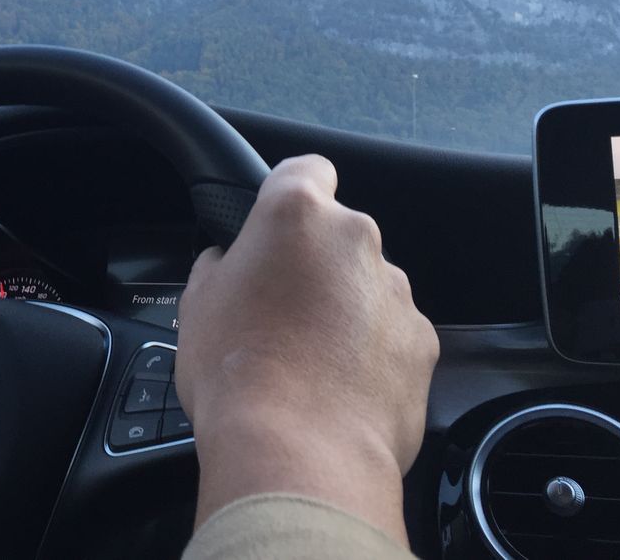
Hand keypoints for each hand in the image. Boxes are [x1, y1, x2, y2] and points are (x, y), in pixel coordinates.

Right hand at [176, 155, 438, 543]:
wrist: (297, 452)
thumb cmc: (239, 372)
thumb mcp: (197, 304)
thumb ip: (221, 266)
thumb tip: (230, 265)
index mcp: (296, 214)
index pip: (306, 168)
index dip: (290, 191)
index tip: (278, 223)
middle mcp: (355, 240)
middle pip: (336, 236)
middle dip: (314, 265)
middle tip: (279, 312)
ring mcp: (396, 291)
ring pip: (366, 286)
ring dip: (343, 310)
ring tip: (307, 361)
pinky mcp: (423, 341)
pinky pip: (392, 333)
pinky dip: (371, 352)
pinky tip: (337, 388)